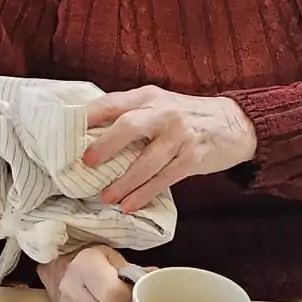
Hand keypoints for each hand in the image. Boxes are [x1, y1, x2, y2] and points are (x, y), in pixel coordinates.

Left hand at [82, 86, 256, 213]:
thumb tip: (91, 134)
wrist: (234, 122)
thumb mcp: (159, 104)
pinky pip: (163, 179)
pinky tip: (129, 205)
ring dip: (123, 182)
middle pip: (128, 126)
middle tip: (87, 163)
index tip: (67, 131)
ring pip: (145, 161)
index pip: (113, 102)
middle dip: (105, 146)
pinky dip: (144, 194)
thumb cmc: (187, 115)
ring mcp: (179, 136)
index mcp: (148, 96)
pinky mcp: (192, 158)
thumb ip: (132, 113)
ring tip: (104, 197)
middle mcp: (163, 112)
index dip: (89, 116)